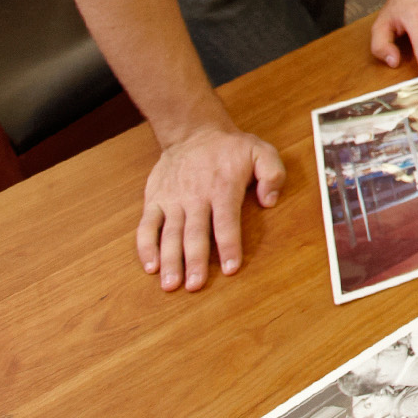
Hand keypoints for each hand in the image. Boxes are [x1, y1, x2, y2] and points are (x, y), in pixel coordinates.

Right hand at [136, 123, 284, 291]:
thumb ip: (272, 173)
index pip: (226, 221)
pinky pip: (146, 226)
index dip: (229, 245)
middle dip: (195, 261)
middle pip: (195, 233)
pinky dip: (145, 247)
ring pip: (169, 233)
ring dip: (170, 260)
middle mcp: (195, 196)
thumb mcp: (261, 151)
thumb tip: (270, 201)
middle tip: (194, 285)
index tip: (231, 268)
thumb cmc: (230, 148)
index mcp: (222, 187)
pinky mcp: (155, 199)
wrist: (193, 132)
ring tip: (170, 284)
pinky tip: (150, 266)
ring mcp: (172, 199)